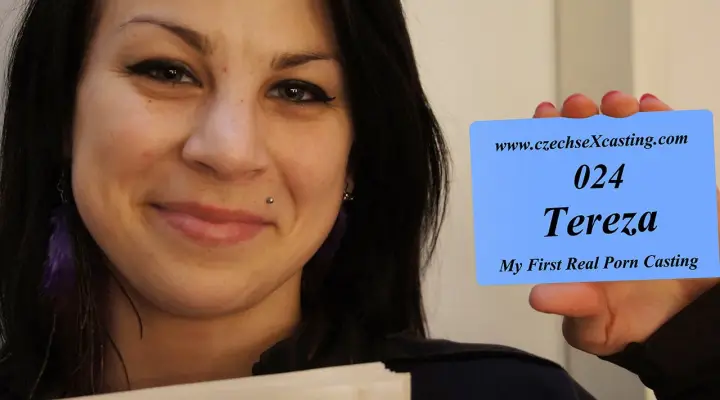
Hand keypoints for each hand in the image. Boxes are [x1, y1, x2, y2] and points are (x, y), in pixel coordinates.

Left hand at [528, 91, 719, 355]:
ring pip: (627, 139)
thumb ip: (573, 307)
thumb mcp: (598, 324)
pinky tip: (655, 109)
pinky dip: (665, 124)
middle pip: (584, 147)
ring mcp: (641, 189)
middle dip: (577, 120)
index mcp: (574, 222)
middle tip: (576, 108)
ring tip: (617, 106)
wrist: (691, 323)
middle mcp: (603, 198)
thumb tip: (540, 297)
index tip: (540, 119)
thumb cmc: (631, 318)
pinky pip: (674, 149)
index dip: (541, 144)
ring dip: (619, 115)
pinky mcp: (682, 189)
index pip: (550, 174)